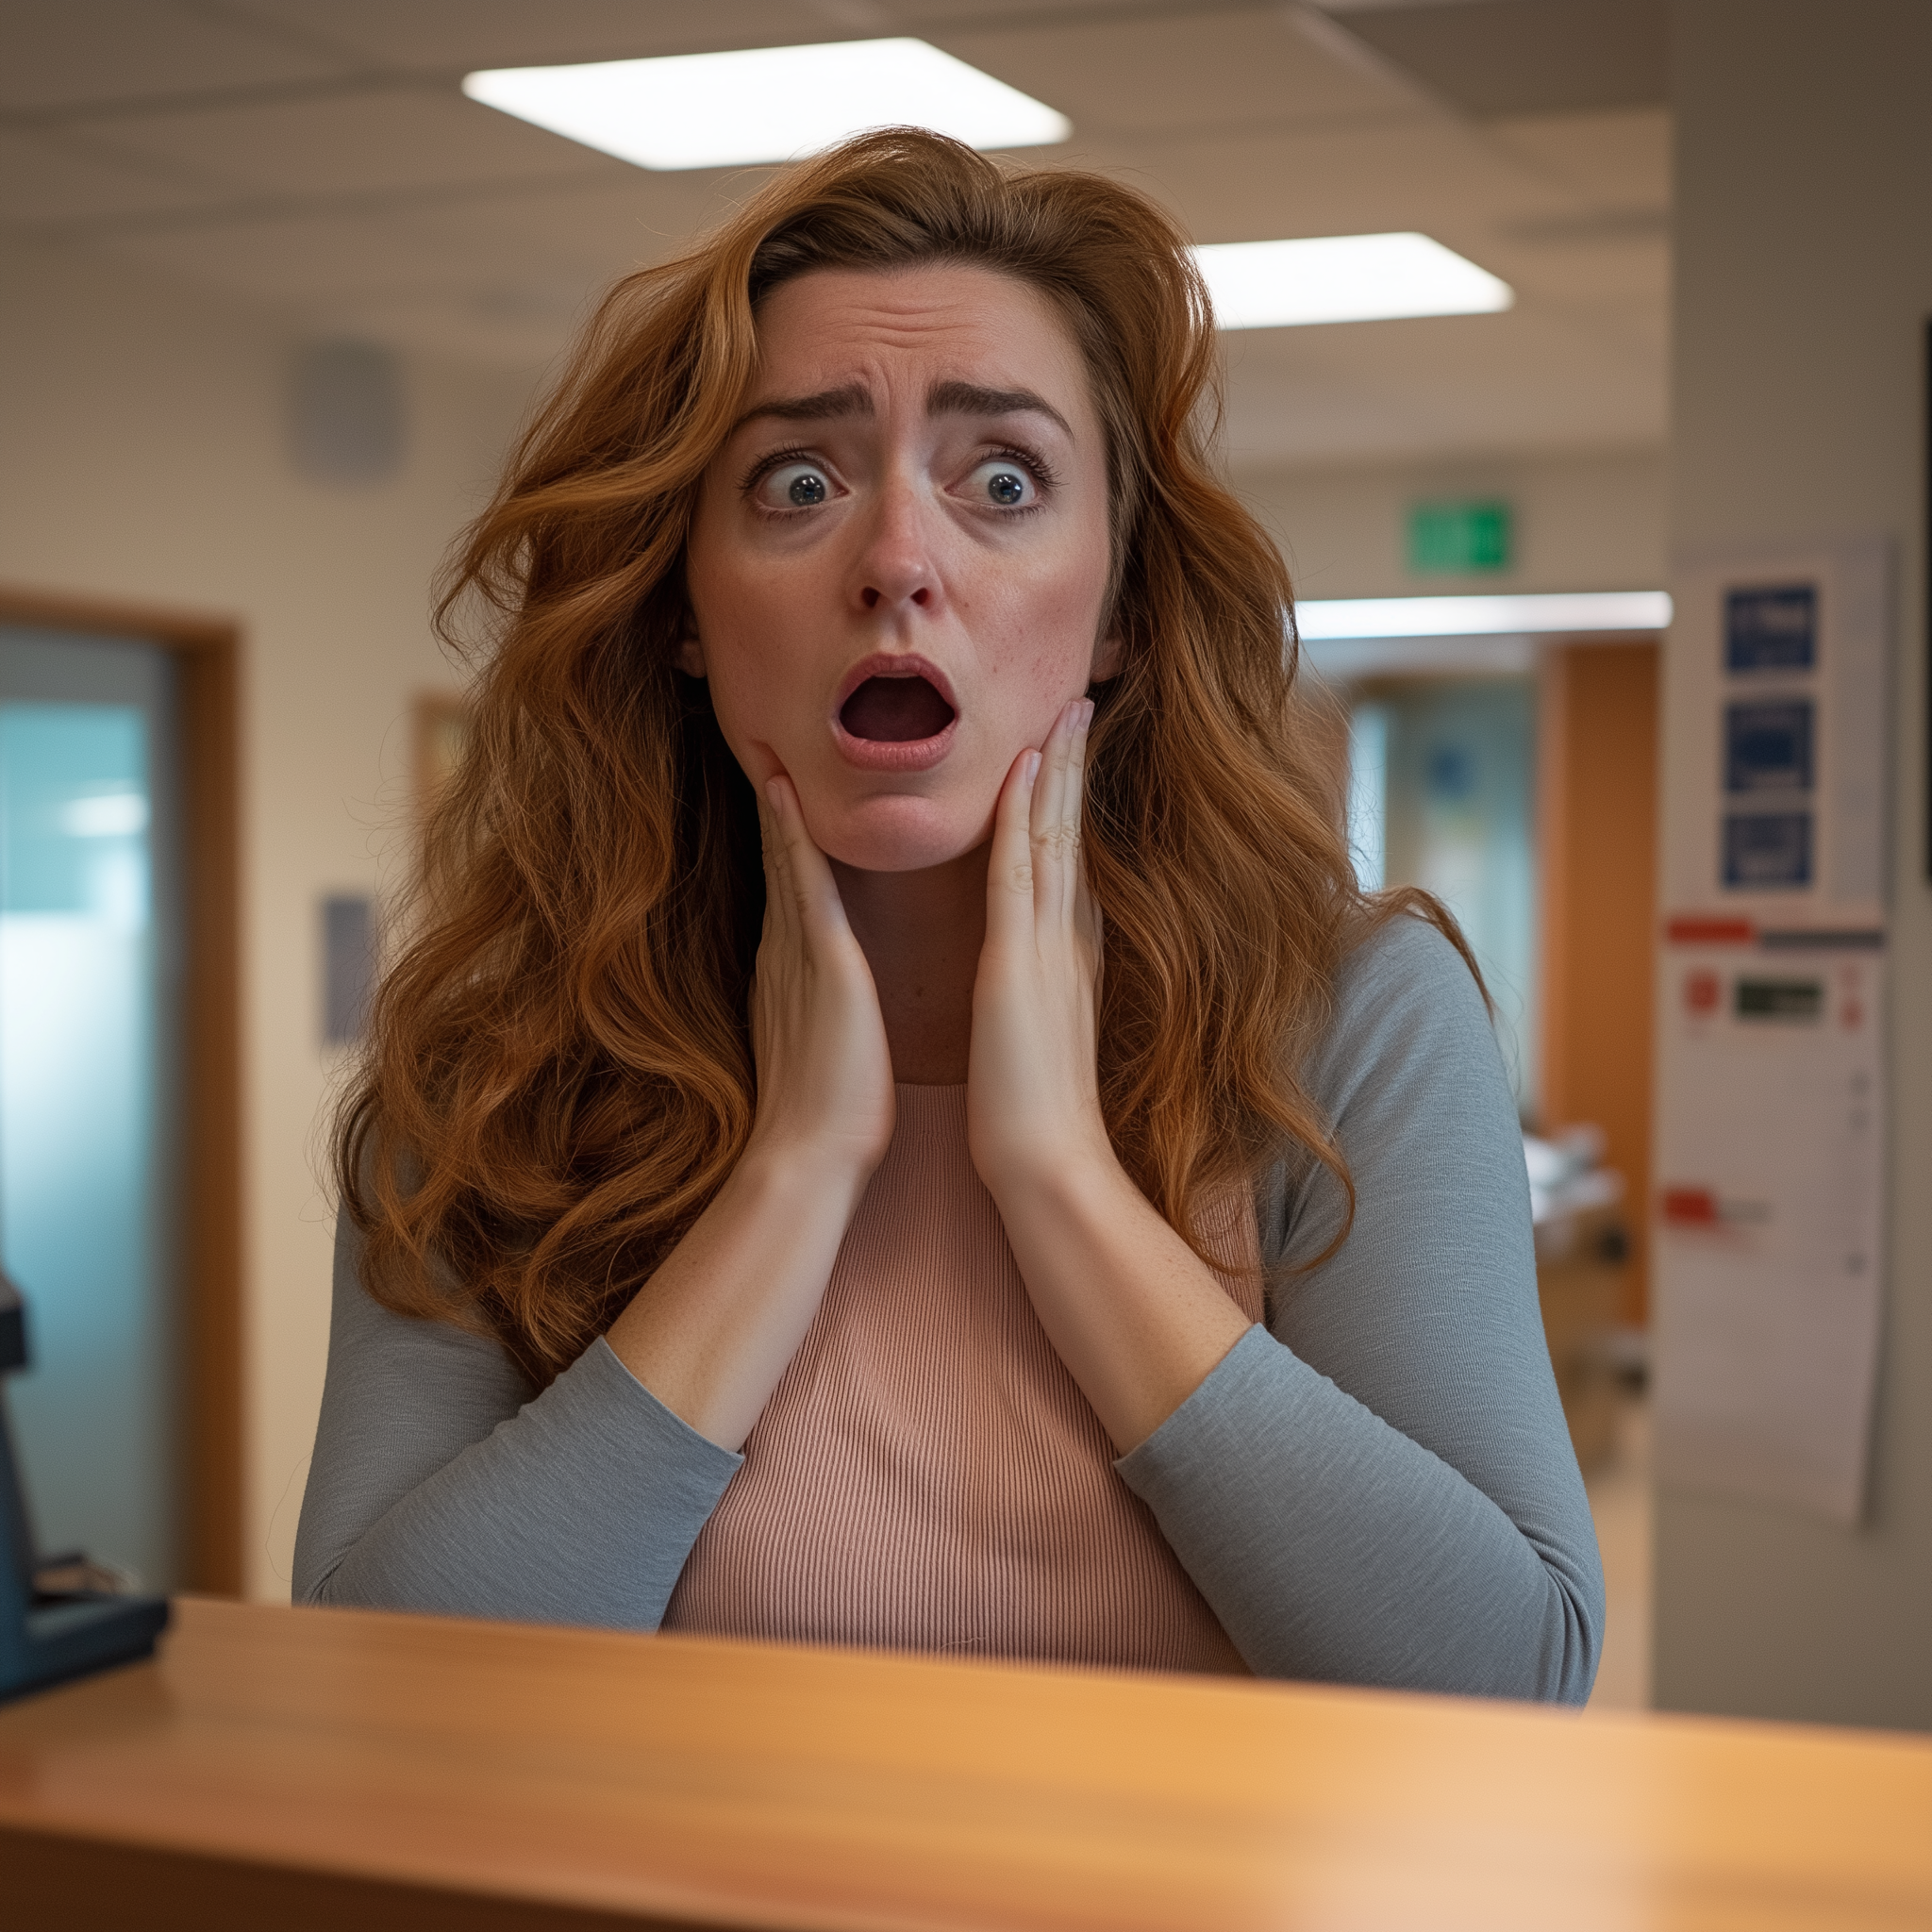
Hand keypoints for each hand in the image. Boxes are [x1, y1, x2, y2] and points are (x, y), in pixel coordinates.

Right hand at [745, 773, 895, 1189]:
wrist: (809, 1162)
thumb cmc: (828, 1120)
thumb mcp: (824, 1047)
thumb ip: (819, 1012)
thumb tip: (826, 999)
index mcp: (793, 973)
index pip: (792, 891)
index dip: (786, 840)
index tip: (784, 789)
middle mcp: (785, 954)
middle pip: (779, 863)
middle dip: (774, 808)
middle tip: (765, 743)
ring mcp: (797, 956)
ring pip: (788, 861)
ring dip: (779, 803)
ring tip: (770, 745)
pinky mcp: (819, 965)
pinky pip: (805, 886)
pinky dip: (793, 838)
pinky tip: (785, 794)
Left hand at [966, 699, 1111, 1201]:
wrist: (1049, 1167)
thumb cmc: (1037, 1118)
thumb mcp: (1042, 1036)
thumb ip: (1045, 994)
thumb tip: (1038, 975)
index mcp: (1071, 957)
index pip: (1072, 861)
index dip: (1073, 803)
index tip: (1070, 752)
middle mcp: (1069, 940)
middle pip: (1074, 832)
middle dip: (1076, 766)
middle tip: (1080, 702)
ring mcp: (1049, 946)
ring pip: (1056, 835)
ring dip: (1058, 769)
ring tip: (1065, 709)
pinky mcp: (1020, 961)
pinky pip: (1021, 870)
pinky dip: (1024, 815)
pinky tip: (1024, 767)